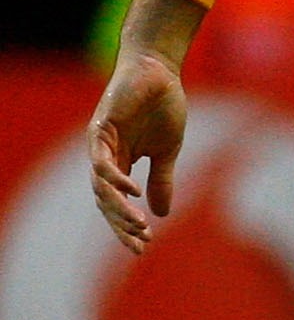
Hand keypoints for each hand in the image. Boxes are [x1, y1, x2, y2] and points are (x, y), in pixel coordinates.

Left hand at [89, 52, 190, 255]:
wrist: (159, 72)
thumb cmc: (162, 107)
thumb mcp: (168, 151)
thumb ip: (162, 180)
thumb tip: (162, 214)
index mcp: (120, 164)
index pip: (117, 203)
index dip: (127, 226)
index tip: (144, 247)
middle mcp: (104, 158)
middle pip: (105, 201)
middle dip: (121, 225)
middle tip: (139, 243)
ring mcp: (100, 144)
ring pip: (101, 186)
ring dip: (119, 208)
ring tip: (138, 224)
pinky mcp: (101, 129)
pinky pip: (102, 161)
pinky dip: (115, 179)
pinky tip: (133, 192)